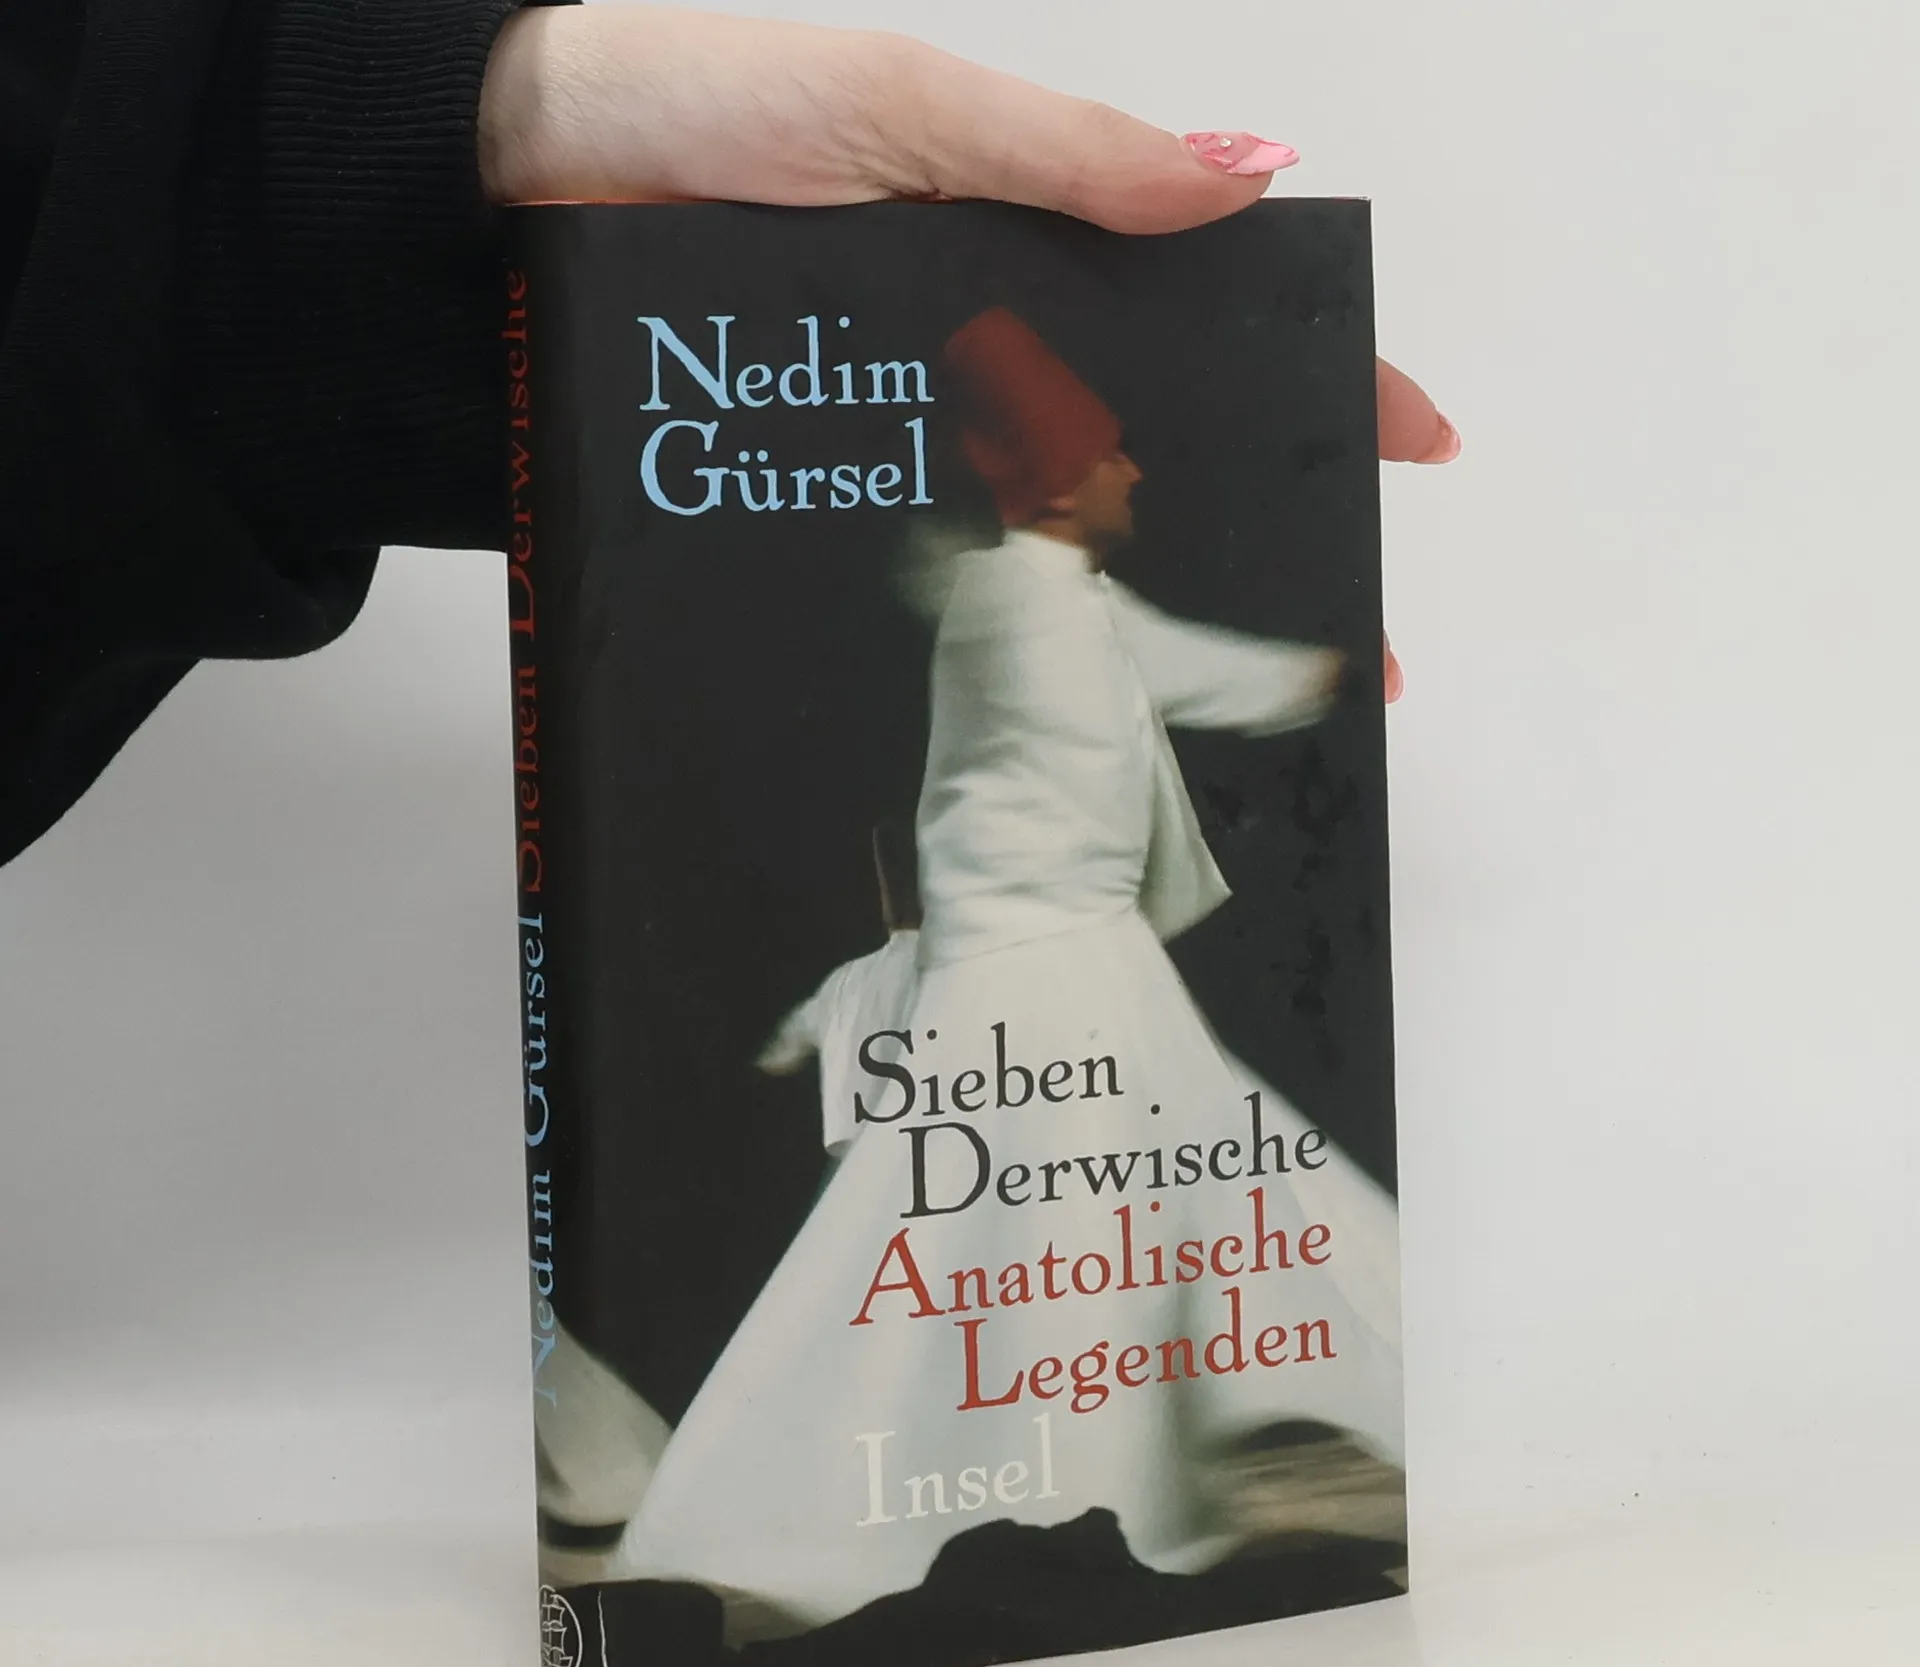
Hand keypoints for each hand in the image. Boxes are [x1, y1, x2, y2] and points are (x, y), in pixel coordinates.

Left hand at [480, 5, 1455, 700]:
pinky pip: (929, 571)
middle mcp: (972, 353)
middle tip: (1337, 639)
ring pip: (1048, 532)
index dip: (1316, 375)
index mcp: (1015, 241)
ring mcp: (898, 438)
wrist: (489, 201)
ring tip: (1231, 702)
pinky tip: (1063, 690)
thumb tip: (1246, 182)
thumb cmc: (690, 115)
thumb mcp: (897, 107)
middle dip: (1258, 534)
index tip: (1412, 442)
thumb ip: (1061, 155)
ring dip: (1144, 612)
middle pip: (1150, 448)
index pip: (1206, 312)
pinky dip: (1001, 629)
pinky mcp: (815, 504)